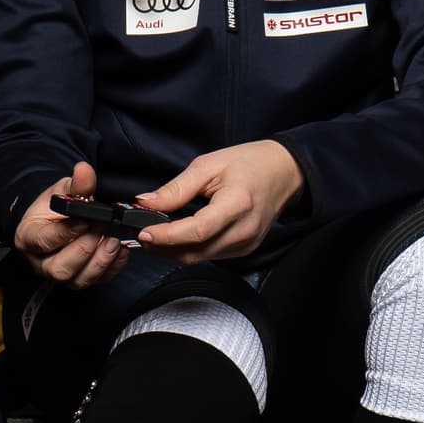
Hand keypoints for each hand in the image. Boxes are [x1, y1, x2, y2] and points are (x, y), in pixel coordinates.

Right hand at [16, 161, 133, 289]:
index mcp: (29, 237)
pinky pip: (97, 282)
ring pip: (78, 280)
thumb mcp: (63, 190)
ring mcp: (61, 274)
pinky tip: (119, 251)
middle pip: (60, 269)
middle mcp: (41, 262)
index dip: (68, 232)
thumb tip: (84, 170)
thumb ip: (76, 184)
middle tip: (101, 230)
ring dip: (100, 261)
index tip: (86, 220)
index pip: (45, 241)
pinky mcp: (80, 279)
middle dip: (85, 250)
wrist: (59, 219)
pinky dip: (112, 268)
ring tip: (112, 241)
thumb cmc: (55, 207)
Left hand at [135, 139, 301, 262]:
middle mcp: (243, 230)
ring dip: (172, 251)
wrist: (283, 173)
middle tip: (140, 233)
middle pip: (195, 251)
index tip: (144, 231)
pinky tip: (176, 237)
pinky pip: (209, 256)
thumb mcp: (208, 165)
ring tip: (154, 234)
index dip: (168, 236)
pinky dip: (188, 249)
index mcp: (237, 204)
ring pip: (199, 258)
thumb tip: (145, 203)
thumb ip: (176, 188)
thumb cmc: (249, 164)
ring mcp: (245, 244)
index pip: (198, 230)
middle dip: (163, 247)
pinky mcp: (244, 250)